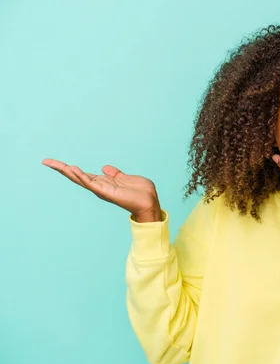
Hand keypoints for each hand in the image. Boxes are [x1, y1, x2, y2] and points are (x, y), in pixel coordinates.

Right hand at [42, 158, 161, 221]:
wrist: (149, 201)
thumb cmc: (141, 192)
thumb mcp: (126, 178)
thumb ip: (115, 174)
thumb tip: (105, 168)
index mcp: (103, 183)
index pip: (83, 174)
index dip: (69, 169)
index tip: (54, 163)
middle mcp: (99, 187)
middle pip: (76, 176)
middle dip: (61, 169)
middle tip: (46, 161)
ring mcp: (101, 189)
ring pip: (80, 179)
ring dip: (67, 171)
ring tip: (55, 164)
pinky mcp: (105, 191)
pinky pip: (90, 183)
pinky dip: (80, 176)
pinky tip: (72, 169)